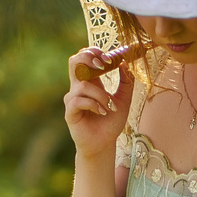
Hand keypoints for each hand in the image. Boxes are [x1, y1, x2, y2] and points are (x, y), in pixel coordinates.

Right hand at [63, 45, 132, 159]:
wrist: (104, 143)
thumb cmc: (111, 122)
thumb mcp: (124, 99)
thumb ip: (126, 82)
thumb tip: (125, 63)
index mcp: (90, 81)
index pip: (85, 57)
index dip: (95, 52)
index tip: (111, 59)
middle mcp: (78, 87)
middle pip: (74, 61)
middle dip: (88, 59)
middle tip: (103, 66)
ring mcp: (72, 99)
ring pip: (83, 85)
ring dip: (101, 95)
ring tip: (110, 107)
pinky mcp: (70, 112)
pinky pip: (78, 100)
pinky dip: (93, 104)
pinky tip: (102, 112)